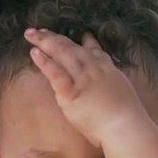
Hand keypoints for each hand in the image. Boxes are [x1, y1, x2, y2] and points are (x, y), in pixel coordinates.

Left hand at [24, 28, 149, 146]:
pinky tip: (34, 52)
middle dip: (53, 37)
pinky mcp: (72, 93)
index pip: (92, 49)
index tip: (72, 33)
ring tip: (30, 34)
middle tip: (38, 30)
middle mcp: (93, 68)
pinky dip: (44, 62)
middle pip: (70, 47)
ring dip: (44, 42)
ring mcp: (82, 79)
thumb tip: (103, 78)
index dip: (81, 40)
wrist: (125, 126)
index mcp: (106, 68)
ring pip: (61, 54)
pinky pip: (56, 73)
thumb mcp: (122, 89)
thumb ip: (109, 80)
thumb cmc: (127, 115)